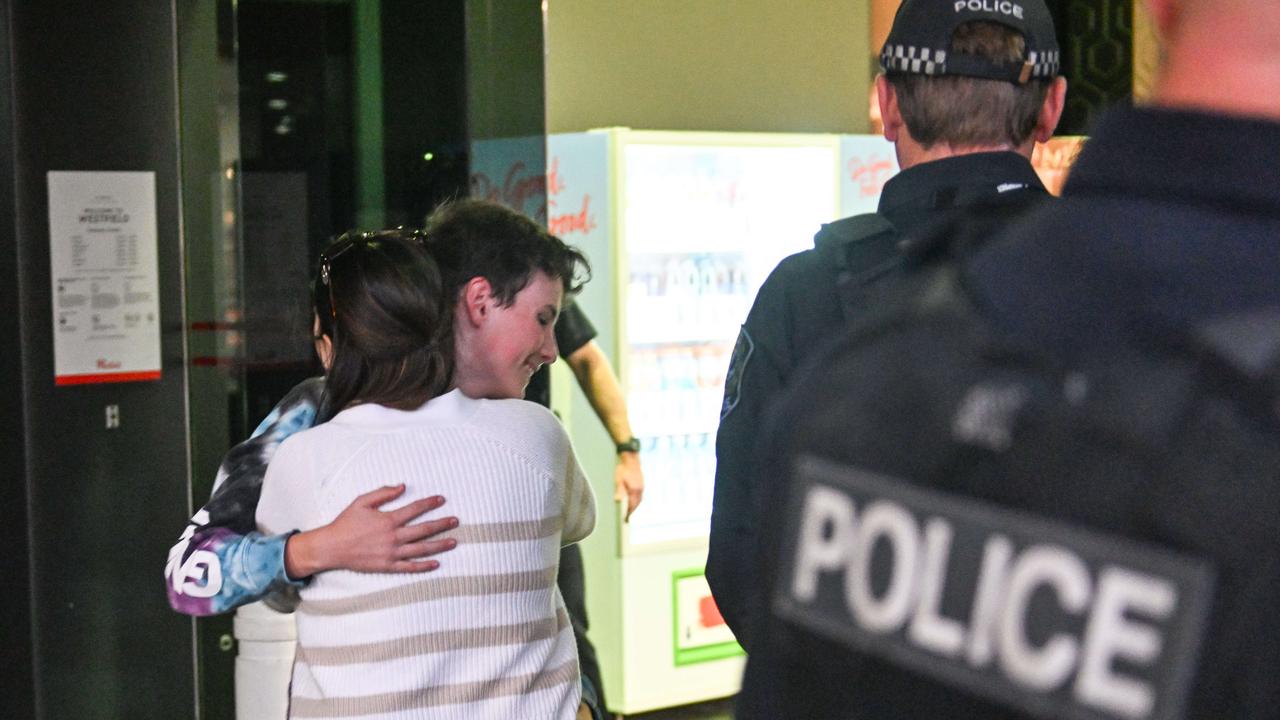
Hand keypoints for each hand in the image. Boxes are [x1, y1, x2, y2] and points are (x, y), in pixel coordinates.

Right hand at [284, 484, 457, 577]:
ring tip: (454, 541)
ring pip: (421, 549)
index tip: (442, 499)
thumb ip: (383, 493)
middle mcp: (393, 537)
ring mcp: (391, 553)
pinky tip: (436, 563)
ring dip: (439, 545)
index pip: (415, 509)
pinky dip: (424, 566)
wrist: (332, 547)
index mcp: (388, 520)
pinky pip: (410, 567)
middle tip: (456, 520)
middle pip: (423, 529)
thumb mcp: (362, 502)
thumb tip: (403, 486)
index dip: (430, 503)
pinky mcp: (387, 566)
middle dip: (441, 524)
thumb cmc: (346, 523)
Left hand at [614, 451, 643, 521]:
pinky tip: (634, 500)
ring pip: (640, 500)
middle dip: (632, 511)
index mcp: (634, 490)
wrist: (631, 458)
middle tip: (627, 518)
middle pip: (637, 504)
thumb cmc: (623, 469)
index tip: (625, 520)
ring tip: (630, 511)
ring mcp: (642, 486)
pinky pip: (640, 495)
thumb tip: (617, 501)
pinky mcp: (642, 483)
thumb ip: (619, 490)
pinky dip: (637, 500)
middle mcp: (640, 489)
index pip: (632, 505)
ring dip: (635, 506)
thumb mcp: (618, 480)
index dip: (629, 513)